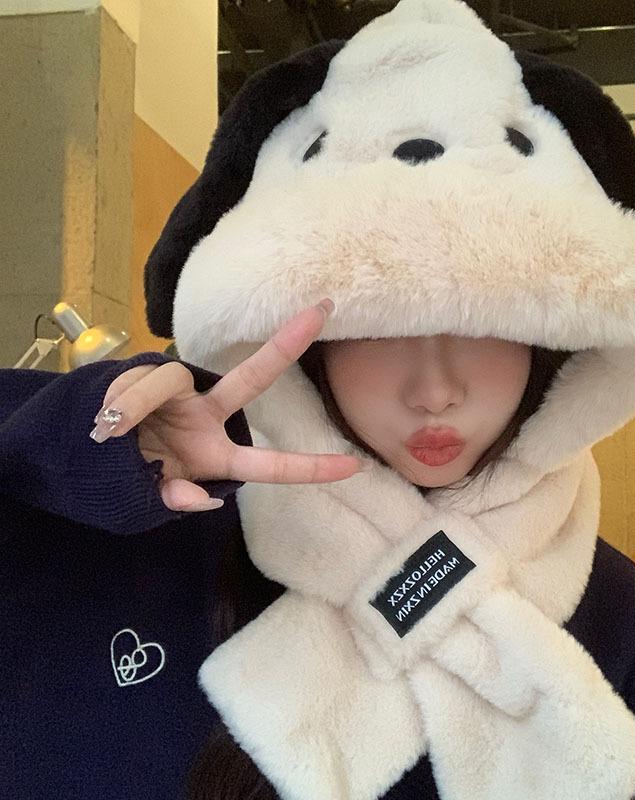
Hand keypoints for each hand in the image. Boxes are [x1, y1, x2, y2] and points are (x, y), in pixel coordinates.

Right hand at [90, 299, 362, 511]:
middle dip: (285, 346)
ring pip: (166, 381)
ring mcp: (175, 394)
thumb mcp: (152, 497)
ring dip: (136, 405)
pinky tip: (104, 427)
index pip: (270, 464)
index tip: (354, 466)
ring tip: (109, 432)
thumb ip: (176, 497)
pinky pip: (133, 387)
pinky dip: (121, 407)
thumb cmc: (128, 478)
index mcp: (218, 453)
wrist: (79, 455)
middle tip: (323, 309)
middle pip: (251, 379)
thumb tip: (195, 498)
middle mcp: (205, 416)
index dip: (309, 467)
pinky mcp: (138, 377)